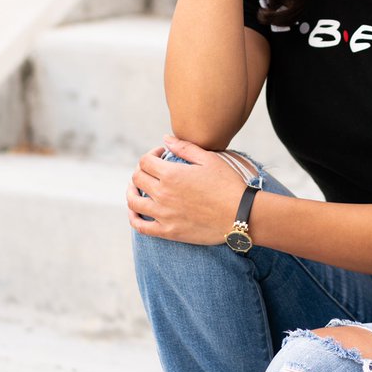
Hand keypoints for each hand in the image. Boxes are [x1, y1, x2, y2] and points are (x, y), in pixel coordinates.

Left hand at [127, 139, 243, 242]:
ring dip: (132, 191)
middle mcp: (163, 194)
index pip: (145, 161)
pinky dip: (133, 217)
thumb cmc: (228, 184)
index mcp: (171, 174)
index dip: (151, 154)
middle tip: (153, 170)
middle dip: (142, 170)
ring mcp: (163, 214)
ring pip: (133, 201)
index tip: (162, 155)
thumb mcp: (209, 159)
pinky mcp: (168, 232)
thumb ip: (184, 147)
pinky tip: (136, 211)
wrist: (240, 215)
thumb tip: (165, 139)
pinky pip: (140, 226)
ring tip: (138, 187)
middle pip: (137, 178)